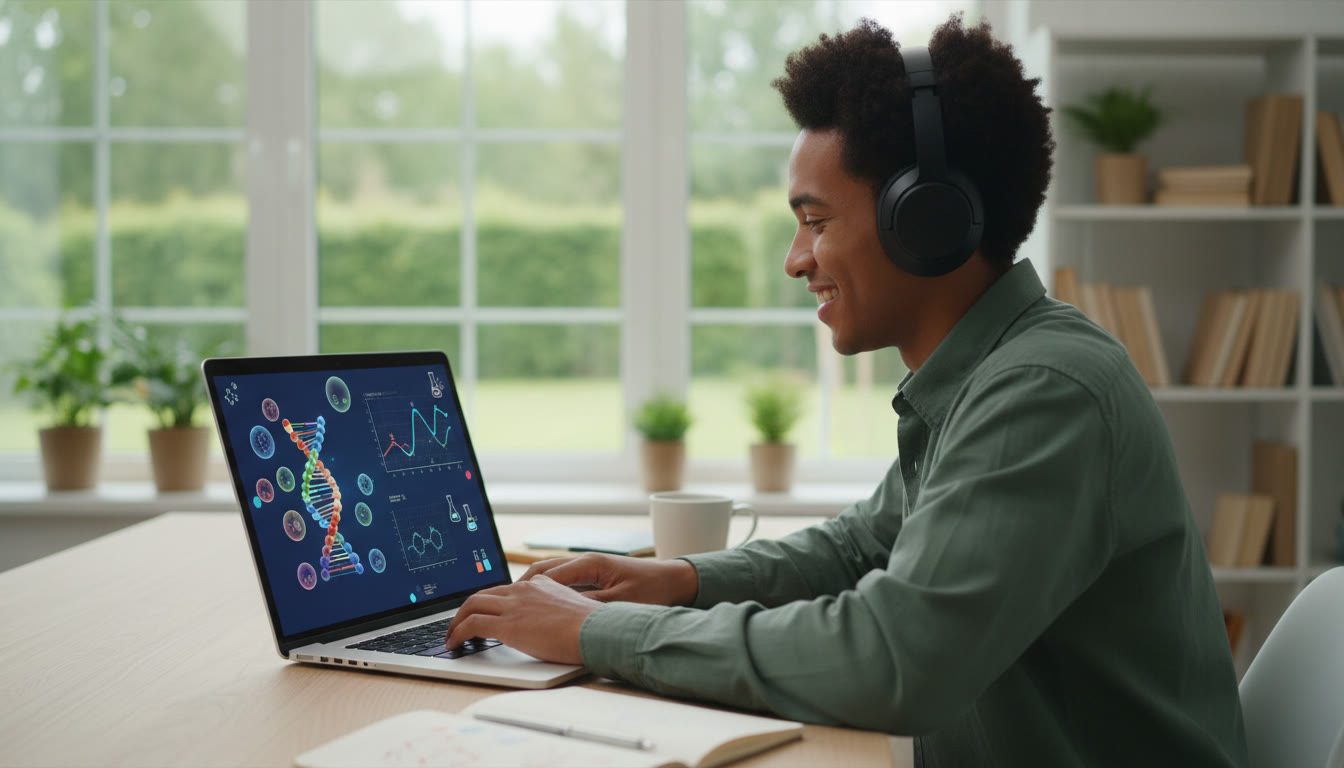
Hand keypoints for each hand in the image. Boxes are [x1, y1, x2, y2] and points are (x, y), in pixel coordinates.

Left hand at [443, 575, 599, 664]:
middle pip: (484, 594)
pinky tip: (454, 643)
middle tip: (459, 624)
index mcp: (541, 584)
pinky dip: (458, 632)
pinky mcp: (508, 624)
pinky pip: (472, 624)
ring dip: (457, 621)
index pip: (506, 590)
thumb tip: (551, 625)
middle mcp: (524, 590)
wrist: (598, 631)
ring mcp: (515, 605)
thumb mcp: (573, 610)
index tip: (483, 612)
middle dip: (467, 609)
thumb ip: (556, 610)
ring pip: (472, 605)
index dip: (490, 602)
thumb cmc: (593, 628)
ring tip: (452, 636)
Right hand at [520, 552, 699, 606]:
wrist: (677, 580)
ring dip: (531, 589)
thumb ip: (590, 607)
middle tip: (499, 606)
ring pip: (549, 575)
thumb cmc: (654, 590)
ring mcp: (589, 567)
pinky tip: (541, 608)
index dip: (522, 591)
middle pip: (541, 571)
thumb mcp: (621, 604)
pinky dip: (547, 592)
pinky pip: (562, 581)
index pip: (545, 575)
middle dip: (518, 588)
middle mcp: (585, 561)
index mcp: (589, 564)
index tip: (505, 605)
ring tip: (513, 607)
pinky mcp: (595, 576)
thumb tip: (562, 612)